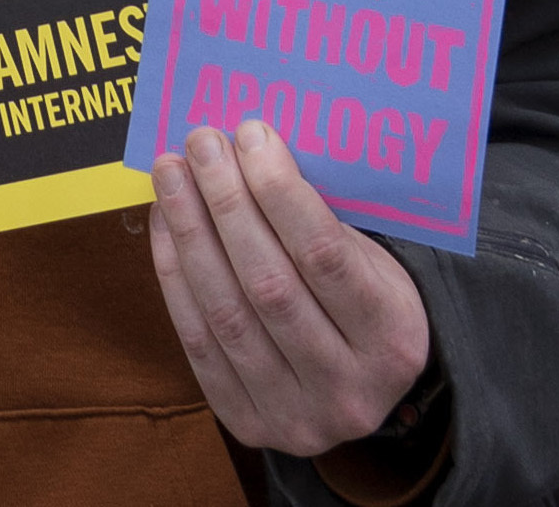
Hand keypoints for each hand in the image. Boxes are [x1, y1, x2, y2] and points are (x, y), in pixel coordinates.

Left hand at [144, 119, 431, 455]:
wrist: (362, 389)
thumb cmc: (365, 302)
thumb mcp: (375, 263)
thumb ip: (321, 219)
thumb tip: (249, 148)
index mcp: (394, 338)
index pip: (325, 254)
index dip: (279, 191)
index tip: (250, 134)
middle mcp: (348, 389)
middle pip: (268, 284)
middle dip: (226, 203)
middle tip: (201, 143)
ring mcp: (296, 416)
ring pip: (226, 314)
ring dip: (189, 232)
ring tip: (171, 173)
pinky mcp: (247, 424)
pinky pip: (198, 343)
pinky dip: (175, 276)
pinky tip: (165, 224)